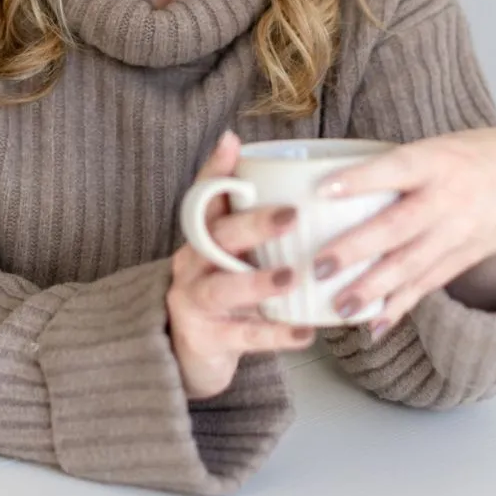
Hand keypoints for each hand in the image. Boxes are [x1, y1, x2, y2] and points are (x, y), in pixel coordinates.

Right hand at [168, 132, 315, 399]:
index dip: (216, 169)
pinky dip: (275, 334)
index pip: (204, 195)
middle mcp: (192, 263)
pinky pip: (243, 335)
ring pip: (223, 288)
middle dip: (254, 224)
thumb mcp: (233, 255)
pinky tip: (305, 332)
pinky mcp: (205, 338)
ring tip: (291, 277)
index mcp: (202, 236)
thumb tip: (288, 179)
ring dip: (258, 281)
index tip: (232, 142)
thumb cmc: (225, 293)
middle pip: (217, 237)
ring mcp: (195, 301)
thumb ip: (255, 222)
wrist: (190, 353)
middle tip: (291, 216)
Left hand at [311, 127, 495, 334]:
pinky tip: (373, 326)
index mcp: (435, 161)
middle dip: (357, 249)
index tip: (322, 190)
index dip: (360, 179)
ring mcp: (456, 233)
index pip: (394, 168)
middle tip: (318, 266)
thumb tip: (327, 185)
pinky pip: (427, 285)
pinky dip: (399, 307)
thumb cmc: (472, 155)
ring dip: (373, 289)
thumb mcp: (435, 145)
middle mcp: (446, 199)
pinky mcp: (462, 259)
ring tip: (339, 306)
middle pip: (397, 226)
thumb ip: (391, 166)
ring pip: (411, 265)